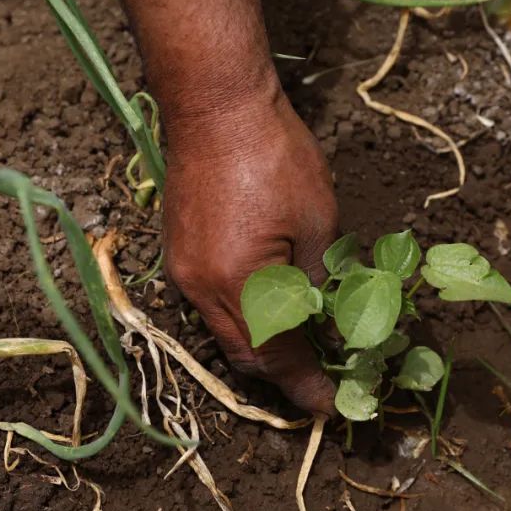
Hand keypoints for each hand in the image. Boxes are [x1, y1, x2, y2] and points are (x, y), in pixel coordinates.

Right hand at [111, 0, 337, 414]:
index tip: (331, 406)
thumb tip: (330, 323)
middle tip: (320, 380)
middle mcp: (200, 288)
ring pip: (224, 331)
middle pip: (244, 354)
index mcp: (237, 285)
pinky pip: (211, 303)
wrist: (214, 104)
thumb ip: (321, 282)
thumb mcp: (317, 222)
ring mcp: (183, 269)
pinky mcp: (178, 249)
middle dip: (283, 373)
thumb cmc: (274, 154)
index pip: (278, 356)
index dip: (307, 385)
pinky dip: (243, 316)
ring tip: (301, 346)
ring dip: (262, 345)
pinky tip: (270, 307)